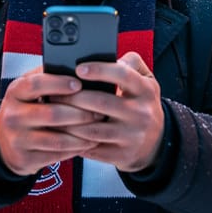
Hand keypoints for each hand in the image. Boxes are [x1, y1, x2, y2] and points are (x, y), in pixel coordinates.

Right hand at [0, 67, 101, 174]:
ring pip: (57, 139)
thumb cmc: (27, 108)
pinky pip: (57, 155)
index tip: (80, 83)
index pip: (36, 84)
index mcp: (15, 92)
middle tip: (99, 111)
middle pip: (52, 114)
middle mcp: (12, 116)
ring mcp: (17, 139)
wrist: (4, 141)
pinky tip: (88, 142)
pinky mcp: (25, 158)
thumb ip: (48, 77)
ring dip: (82, 134)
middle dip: (80, 113)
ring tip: (98, 128)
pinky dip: (76, 149)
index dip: (59, 84)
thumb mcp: (30, 90)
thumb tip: (79, 68)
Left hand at [49, 52, 164, 171]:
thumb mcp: (146, 81)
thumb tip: (108, 57)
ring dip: (69, 122)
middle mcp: (141, 113)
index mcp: (146, 90)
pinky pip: (92, 149)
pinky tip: (62, 133)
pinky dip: (74, 142)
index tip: (79, 69)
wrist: (157, 142)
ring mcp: (132, 137)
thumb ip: (131, 63)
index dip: (99, 70)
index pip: (122, 75)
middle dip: (74, 98)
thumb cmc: (142, 104)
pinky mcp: (122, 155)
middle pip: (101, 103)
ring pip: (92, 130)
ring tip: (54, 113)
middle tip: (55, 93)